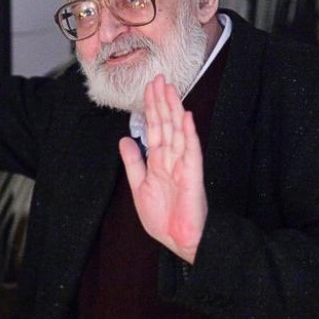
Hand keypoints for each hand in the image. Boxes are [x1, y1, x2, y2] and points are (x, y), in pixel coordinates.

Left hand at [118, 74, 206, 263]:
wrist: (178, 239)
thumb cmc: (162, 217)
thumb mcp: (139, 186)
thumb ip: (133, 162)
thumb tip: (125, 139)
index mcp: (159, 160)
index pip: (154, 128)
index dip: (151, 108)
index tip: (148, 88)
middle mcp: (172, 158)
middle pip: (165, 124)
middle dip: (161, 101)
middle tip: (158, 78)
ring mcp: (183, 164)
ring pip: (177, 131)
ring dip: (173, 109)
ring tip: (170, 88)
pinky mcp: (193, 174)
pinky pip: (191, 150)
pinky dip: (189, 133)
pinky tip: (186, 117)